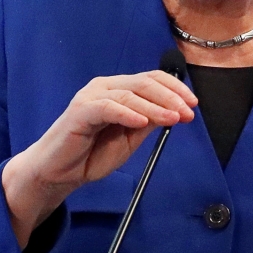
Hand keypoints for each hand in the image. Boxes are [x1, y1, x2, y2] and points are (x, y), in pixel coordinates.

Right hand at [2, 71, 197, 247]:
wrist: (58, 173)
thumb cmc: (92, 154)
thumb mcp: (130, 139)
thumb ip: (149, 122)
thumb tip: (175, 110)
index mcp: (119, 89)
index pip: (152, 79)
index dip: (175, 89)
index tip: (193, 105)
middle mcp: (106, 86)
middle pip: (145, 83)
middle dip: (171, 97)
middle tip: (187, 112)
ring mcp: (92, 96)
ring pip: (130, 94)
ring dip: (155, 106)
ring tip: (172, 118)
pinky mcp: (80, 110)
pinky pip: (108, 107)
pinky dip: (128, 113)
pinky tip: (143, 121)